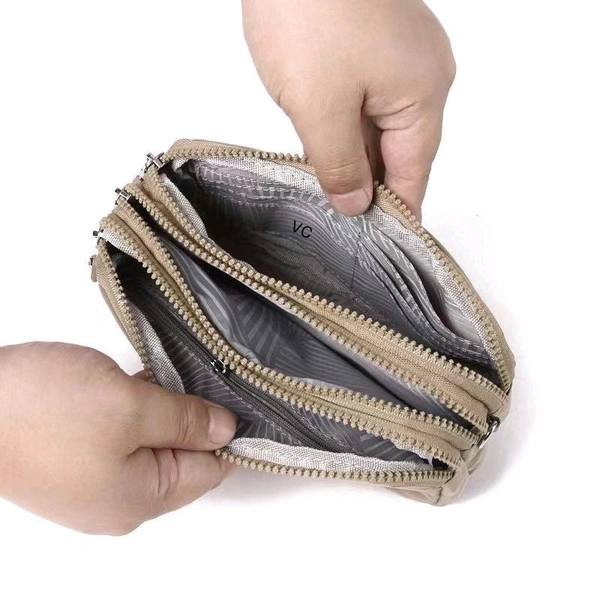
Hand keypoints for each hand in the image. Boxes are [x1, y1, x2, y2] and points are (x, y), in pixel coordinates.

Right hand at [0, 342, 236, 534]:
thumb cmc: (43, 410)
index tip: (233, 396)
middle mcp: (117, 503)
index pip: (209, 471)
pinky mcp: (71, 460)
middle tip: (194, 375)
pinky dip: (132, 411)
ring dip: (160, 410)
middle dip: (191, 418)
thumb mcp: (131, 408)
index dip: (225, 434)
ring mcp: (91, 484)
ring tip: (161, 373)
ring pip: (150, 444)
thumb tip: (226, 431)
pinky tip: (132, 381)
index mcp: (138, 501)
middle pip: (180, 459)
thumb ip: (185, 421)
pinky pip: (120, 439)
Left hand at [243, 0, 454, 219]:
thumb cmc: (310, 10)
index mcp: (422, 95)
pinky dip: (345, 129)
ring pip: (378, 129)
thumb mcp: (320, 106)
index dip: (396, 215)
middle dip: (368, 188)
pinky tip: (323, 149)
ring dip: (353, 158)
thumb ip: (339, 164)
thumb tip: (355, 204)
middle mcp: (420, 77)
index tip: (380, 250)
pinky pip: (364, 102)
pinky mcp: (371, 45)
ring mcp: (397, 58)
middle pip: (398, 153)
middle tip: (342, 229)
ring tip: (328, 196)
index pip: (413, 175)